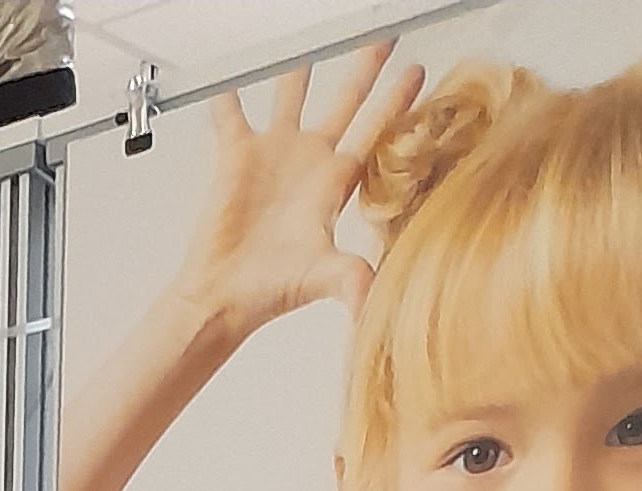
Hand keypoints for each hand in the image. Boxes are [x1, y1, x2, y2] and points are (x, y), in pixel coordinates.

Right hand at [166, 44, 423, 350]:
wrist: (225, 297)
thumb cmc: (271, 291)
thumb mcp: (323, 279)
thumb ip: (354, 280)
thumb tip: (375, 303)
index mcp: (335, 183)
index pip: (375, 131)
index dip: (396, 102)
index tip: (416, 72)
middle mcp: (308, 163)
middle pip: (345, 102)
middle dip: (365, 68)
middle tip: (382, 38)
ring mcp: (274, 156)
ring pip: (292, 95)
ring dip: (301, 68)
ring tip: (311, 40)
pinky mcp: (237, 159)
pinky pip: (231, 116)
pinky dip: (228, 97)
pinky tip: (230, 77)